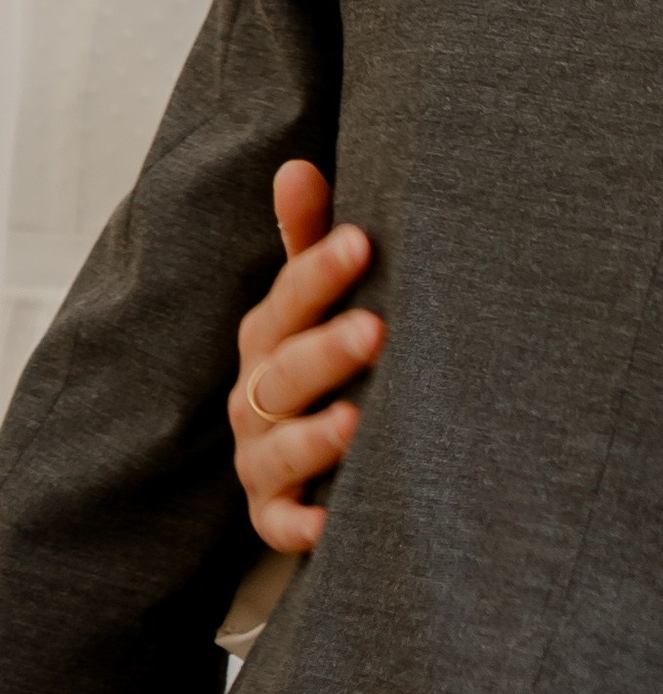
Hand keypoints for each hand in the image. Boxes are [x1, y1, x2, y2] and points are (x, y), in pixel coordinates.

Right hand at [229, 161, 377, 553]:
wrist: (304, 463)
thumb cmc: (319, 360)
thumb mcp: (313, 302)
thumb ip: (310, 239)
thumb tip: (296, 166)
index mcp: (268, 337)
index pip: (288, 300)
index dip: (320, 272)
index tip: (363, 242)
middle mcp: (255, 397)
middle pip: (284, 372)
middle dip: (326, 352)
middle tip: (376, 330)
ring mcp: (260, 459)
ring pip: (278, 449)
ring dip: (313, 438)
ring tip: (356, 423)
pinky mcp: (274, 517)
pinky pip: (281, 526)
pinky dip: (304, 526)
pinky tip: (334, 521)